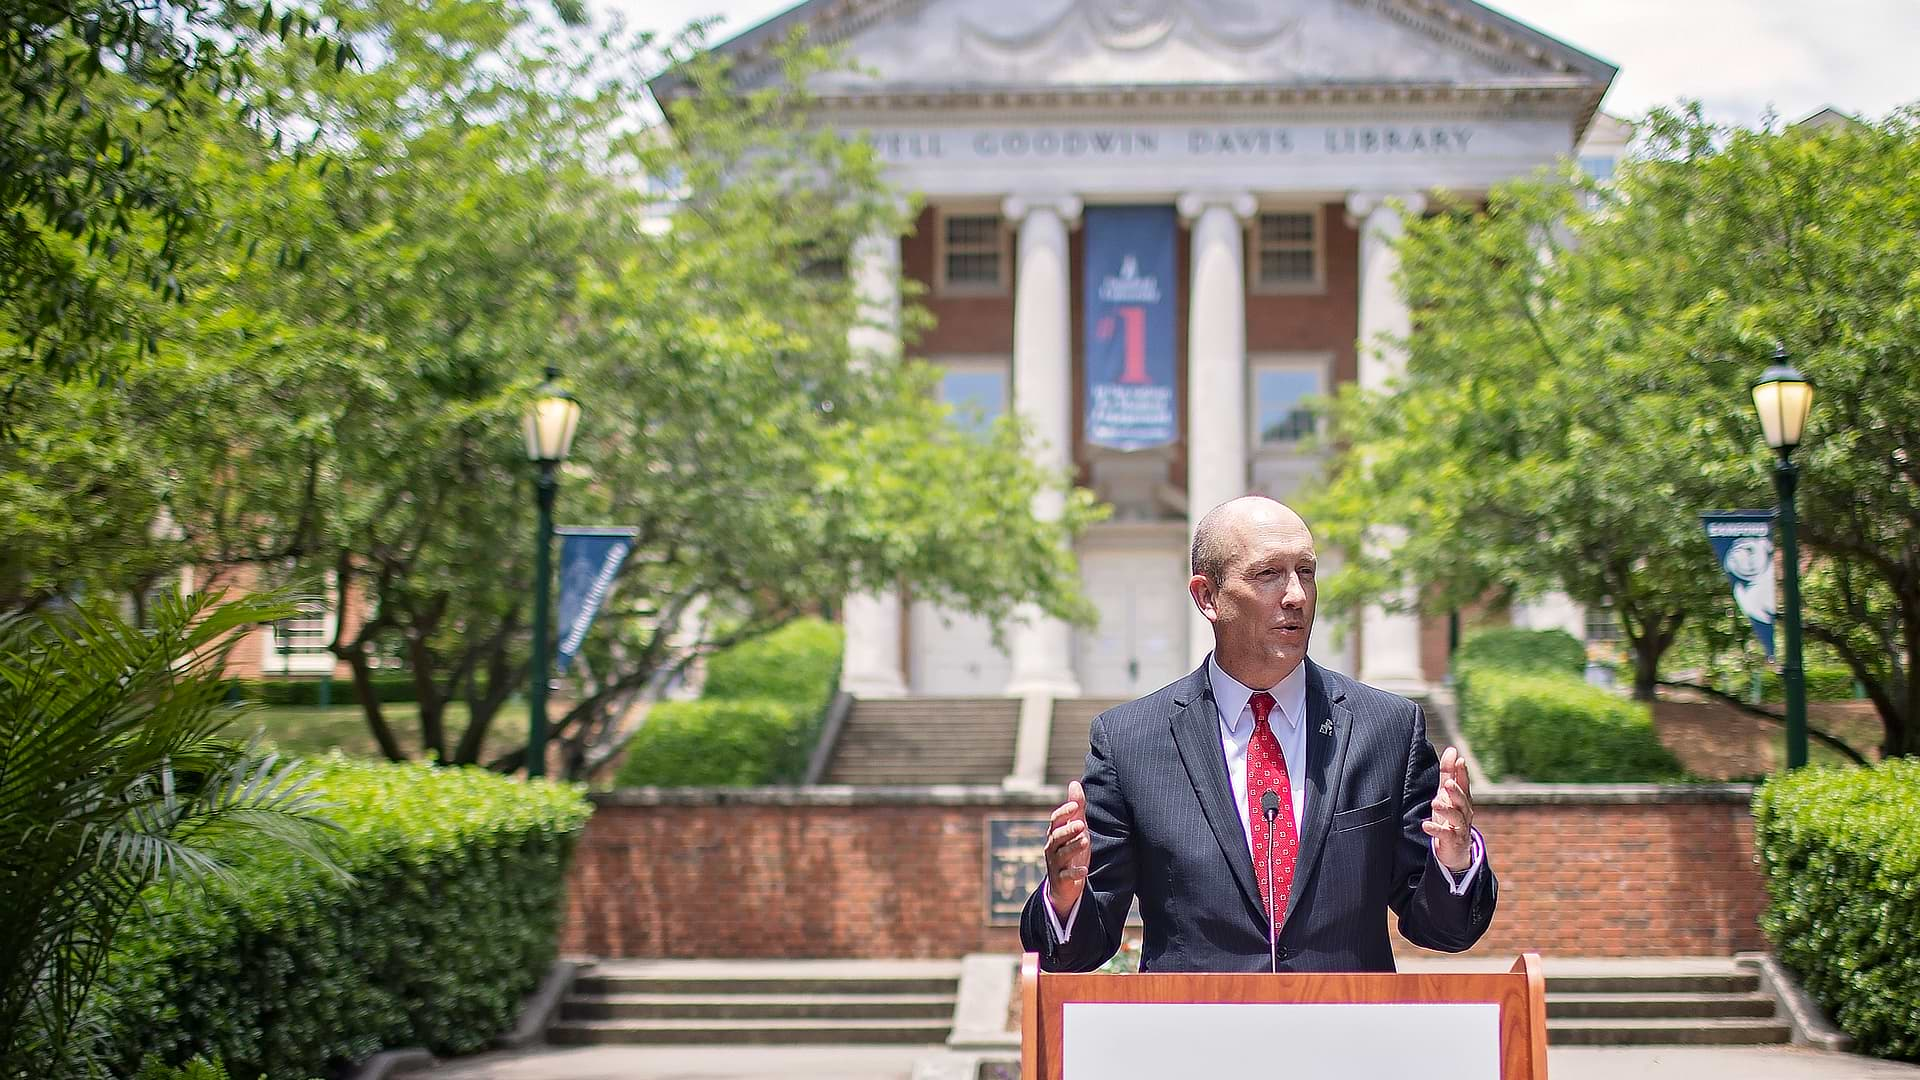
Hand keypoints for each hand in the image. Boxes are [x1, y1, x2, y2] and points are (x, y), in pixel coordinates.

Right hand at [1044, 780, 1091, 916]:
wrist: (1064, 884)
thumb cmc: (1070, 850)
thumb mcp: (1075, 827)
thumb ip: (1076, 807)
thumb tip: (1074, 783)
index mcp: (1055, 833)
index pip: (1056, 820)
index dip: (1064, 812)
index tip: (1075, 805)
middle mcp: (1052, 847)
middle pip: (1057, 836)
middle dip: (1068, 830)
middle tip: (1081, 824)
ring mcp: (1056, 864)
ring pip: (1061, 854)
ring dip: (1072, 847)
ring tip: (1085, 841)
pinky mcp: (1061, 880)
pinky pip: (1066, 876)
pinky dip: (1074, 873)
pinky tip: (1084, 870)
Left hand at [1421, 747, 1475, 871]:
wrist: (1455, 850)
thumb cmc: (1450, 818)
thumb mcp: (1447, 795)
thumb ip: (1448, 773)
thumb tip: (1452, 750)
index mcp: (1462, 800)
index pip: (1464, 784)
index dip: (1462, 773)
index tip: (1459, 760)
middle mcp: (1464, 812)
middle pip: (1462, 800)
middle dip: (1456, 791)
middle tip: (1448, 783)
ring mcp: (1459, 827)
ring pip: (1456, 817)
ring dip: (1446, 809)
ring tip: (1435, 803)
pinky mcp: (1452, 841)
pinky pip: (1445, 835)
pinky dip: (1436, 830)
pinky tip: (1426, 825)